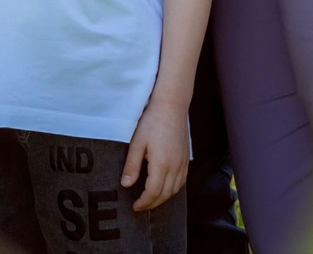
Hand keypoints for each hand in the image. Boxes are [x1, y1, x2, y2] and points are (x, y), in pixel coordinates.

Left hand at [124, 96, 189, 211]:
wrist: (172, 106)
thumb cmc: (152, 121)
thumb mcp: (137, 142)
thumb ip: (132, 165)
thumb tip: (126, 185)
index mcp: (161, 163)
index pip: (153, 192)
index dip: (144, 202)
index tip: (135, 206)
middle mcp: (175, 166)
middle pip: (165, 194)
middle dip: (152, 204)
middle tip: (140, 206)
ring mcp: (182, 163)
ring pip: (175, 190)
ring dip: (163, 198)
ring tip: (150, 199)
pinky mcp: (186, 159)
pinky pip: (182, 181)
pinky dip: (173, 189)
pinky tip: (165, 188)